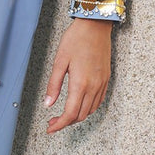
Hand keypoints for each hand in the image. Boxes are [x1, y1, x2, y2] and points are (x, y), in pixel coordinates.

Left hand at [43, 18, 111, 132]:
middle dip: (66, 122)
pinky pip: (98, 101)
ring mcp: (102, 83)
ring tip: (64, 114)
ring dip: (77, 116)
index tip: (50, 128)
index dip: (59, 125)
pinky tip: (79, 104)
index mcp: (81, 83)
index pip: (70, 114)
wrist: (95, 25)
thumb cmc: (76, 39)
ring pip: (90, 110)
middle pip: (81, 115)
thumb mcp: (59, 61)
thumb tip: (48, 104)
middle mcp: (94, 86)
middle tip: (53, 121)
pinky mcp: (106, 79)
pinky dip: (88, 108)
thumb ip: (54, 84)